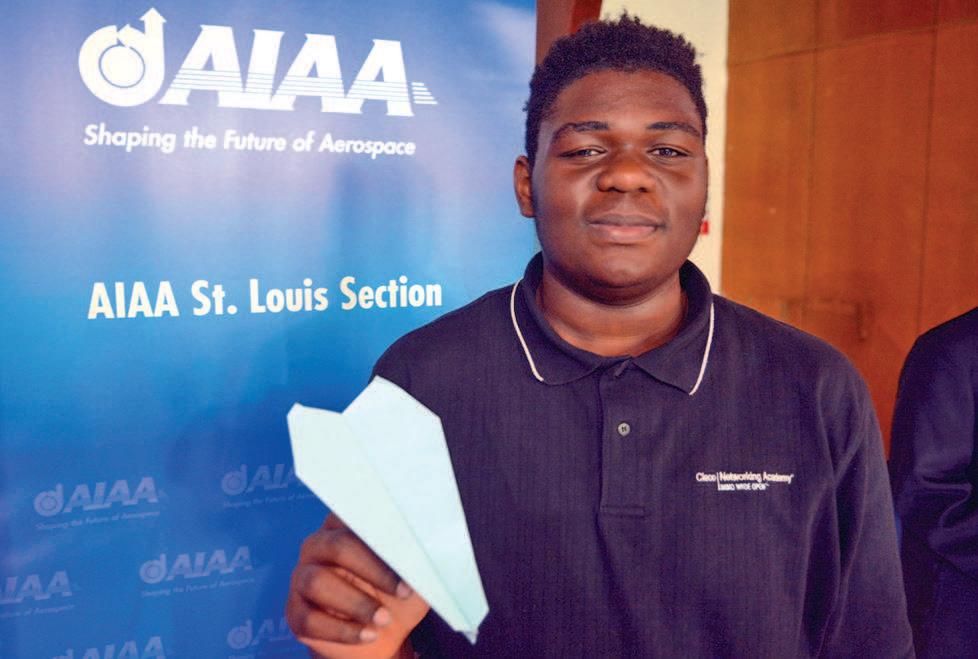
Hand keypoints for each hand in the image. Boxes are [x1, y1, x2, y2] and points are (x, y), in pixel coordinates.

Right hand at [286, 514, 429, 657]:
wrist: (380, 636)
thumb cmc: (396, 596)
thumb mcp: (413, 578)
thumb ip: (416, 560)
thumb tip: (426, 549)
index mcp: (345, 527)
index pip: (356, 516)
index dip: (383, 534)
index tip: (409, 551)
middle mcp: (318, 546)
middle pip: (339, 547)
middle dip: (374, 570)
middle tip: (403, 592)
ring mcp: (302, 578)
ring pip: (319, 582)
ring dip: (356, 602)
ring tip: (383, 619)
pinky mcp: (295, 613)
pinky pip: (312, 619)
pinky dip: (344, 630)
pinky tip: (368, 636)